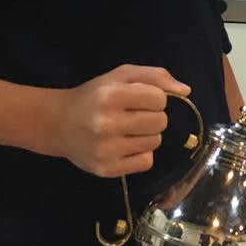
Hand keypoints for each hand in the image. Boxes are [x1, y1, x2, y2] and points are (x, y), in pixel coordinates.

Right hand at [50, 64, 188, 176]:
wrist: (59, 124)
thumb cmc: (94, 96)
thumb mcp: (121, 76)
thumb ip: (155, 76)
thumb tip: (186, 91)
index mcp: (111, 96)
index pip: (160, 99)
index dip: (154, 98)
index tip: (139, 99)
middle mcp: (107, 124)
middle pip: (161, 122)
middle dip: (152, 117)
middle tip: (132, 115)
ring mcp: (106, 149)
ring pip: (156, 142)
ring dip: (147, 135)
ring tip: (127, 130)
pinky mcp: (107, 169)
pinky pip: (146, 162)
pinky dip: (141, 154)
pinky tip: (125, 146)